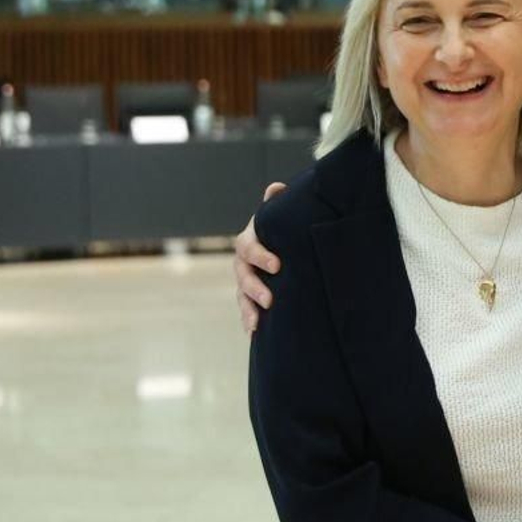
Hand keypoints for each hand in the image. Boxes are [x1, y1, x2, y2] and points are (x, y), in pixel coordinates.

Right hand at [233, 182, 286, 333]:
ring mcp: (245, 281)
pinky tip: (254, 333)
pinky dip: (248, 321)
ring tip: (257, 323)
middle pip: (243, 276)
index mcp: (249, 241)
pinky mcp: (250, 297)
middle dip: (254, 288)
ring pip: (241, 296)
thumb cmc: (279, 231)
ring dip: (248, 309)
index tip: (277, 265)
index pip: (249, 247)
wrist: (278, 247)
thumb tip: (277, 188)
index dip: (260, 255)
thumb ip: (277, 205)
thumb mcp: (278, 218)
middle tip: (270, 300)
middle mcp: (243, 262)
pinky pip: (246, 310)